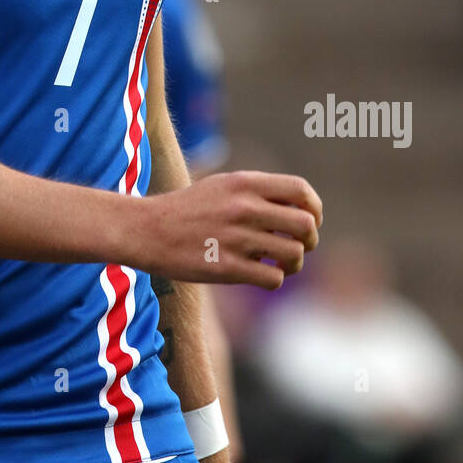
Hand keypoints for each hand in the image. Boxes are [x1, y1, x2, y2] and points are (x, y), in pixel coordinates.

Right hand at [140, 169, 321, 286]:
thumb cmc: (188, 209)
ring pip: (294, 255)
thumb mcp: (222, 185)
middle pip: (305, 225)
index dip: (315, 208)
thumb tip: (299, 209)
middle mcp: (244, 207)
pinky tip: (260, 274)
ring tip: (278, 263)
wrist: (147, 230)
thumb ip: (258, 192)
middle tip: (298, 246)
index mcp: (244, 183)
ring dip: (293, 264)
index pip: (301, 190)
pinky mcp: (226, 267)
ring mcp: (236, 238)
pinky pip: (273, 278)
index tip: (310, 221)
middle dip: (310, 240)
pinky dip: (274, 279)